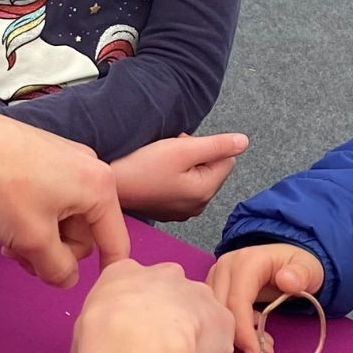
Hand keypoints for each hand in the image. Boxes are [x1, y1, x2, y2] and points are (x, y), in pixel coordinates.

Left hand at [0, 107, 128, 288]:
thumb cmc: (2, 185)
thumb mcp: (34, 240)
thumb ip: (57, 269)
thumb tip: (67, 279)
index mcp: (99, 187)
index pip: (115, 241)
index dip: (107, 271)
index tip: (98, 290)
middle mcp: (88, 168)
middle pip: (83, 232)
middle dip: (53, 251)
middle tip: (21, 258)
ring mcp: (64, 159)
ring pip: (62, 217)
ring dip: (38, 236)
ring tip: (7, 241)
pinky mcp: (41, 155)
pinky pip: (48, 198)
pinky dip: (31, 216)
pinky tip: (5, 218)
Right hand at [73, 260, 234, 352]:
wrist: (135, 344)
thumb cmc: (99, 338)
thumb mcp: (83, 328)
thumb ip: (104, 330)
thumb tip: (110, 351)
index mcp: (124, 272)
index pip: (133, 289)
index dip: (135, 317)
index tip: (132, 340)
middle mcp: (165, 274)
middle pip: (171, 298)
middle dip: (168, 324)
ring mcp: (199, 293)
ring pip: (197, 322)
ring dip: (190, 343)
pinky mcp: (224, 319)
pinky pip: (214, 349)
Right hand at [111, 133, 249, 221]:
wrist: (109, 184)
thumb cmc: (141, 167)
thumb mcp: (182, 149)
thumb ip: (217, 145)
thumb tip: (244, 142)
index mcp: (204, 192)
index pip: (226, 159)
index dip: (205, 146)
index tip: (181, 146)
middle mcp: (197, 206)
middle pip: (211, 168)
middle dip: (194, 155)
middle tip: (168, 153)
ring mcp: (181, 210)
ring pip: (195, 175)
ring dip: (181, 163)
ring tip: (158, 162)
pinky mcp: (167, 209)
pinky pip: (180, 185)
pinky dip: (170, 175)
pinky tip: (153, 173)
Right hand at [204, 242, 325, 352]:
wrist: (289, 261)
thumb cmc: (299, 265)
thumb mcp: (309, 268)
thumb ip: (302, 274)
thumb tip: (286, 281)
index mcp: (246, 262)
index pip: (237, 300)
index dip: (244, 330)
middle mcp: (225, 267)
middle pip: (221, 310)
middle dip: (240, 338)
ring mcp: (217, 277)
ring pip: (216, 314)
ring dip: (236, 336)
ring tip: (263, 346)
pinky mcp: (216, 288)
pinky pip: (217, 314)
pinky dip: (234, 330)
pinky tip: (255, 336)